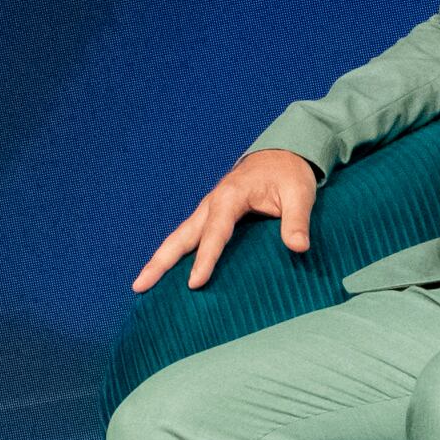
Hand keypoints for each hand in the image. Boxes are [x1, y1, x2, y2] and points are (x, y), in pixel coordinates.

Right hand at [133, 149, 320, 292]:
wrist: (281, 154)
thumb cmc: (290, 174)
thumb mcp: (300, 194)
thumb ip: (297, 221)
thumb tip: (298, 247)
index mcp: (231, 196)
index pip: (215, 232)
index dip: (205, 258)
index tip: (194, 284)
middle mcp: (212, 203)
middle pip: (181, 236)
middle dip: (160, 261)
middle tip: (139, 286)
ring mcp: (208, 209)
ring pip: (178, 237)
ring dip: (159, 260)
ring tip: (140, 285)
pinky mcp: (210, 216)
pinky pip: (188, 237)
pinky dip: (173, 255)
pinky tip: (165, 273)